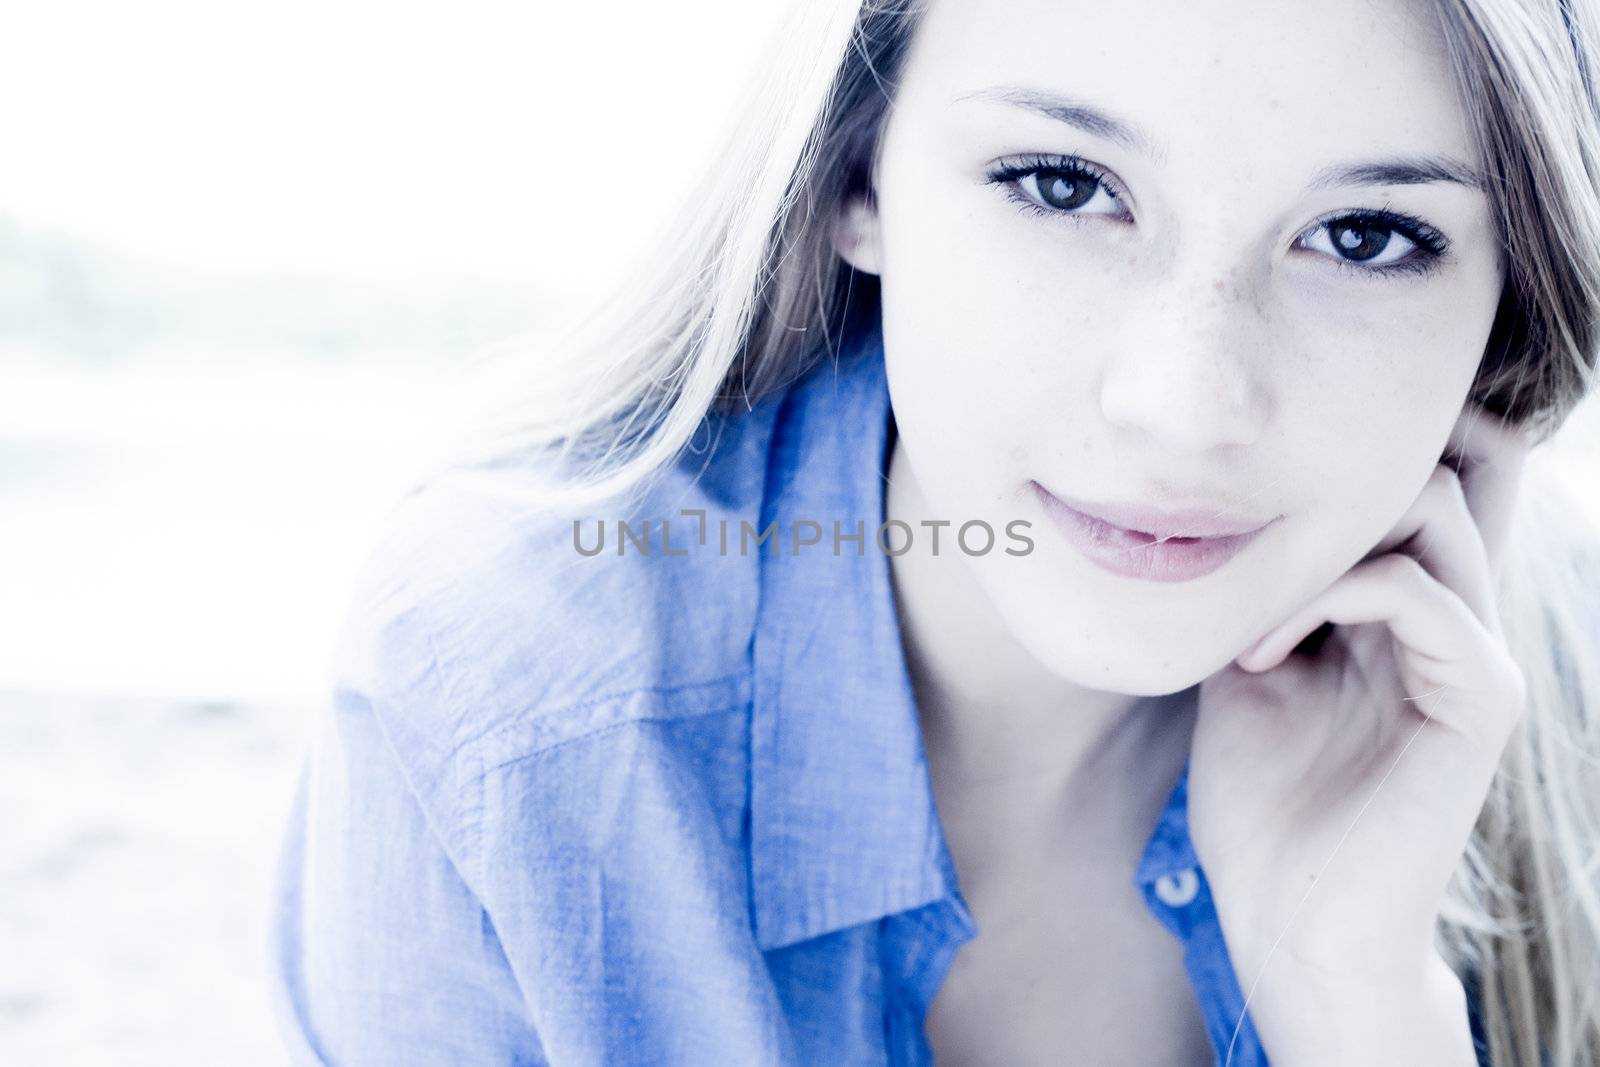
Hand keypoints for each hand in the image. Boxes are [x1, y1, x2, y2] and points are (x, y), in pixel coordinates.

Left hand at [1187, 401, 1532, 1060]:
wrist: (1289, 921)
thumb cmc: (1261, 807)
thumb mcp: (1243, 671)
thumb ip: (1260, 591)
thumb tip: (1218, 517)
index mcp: (1400, 612)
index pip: (1419, 483)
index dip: (1344, 456)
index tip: (1230, 496)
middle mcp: (1449, 618)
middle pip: (1445, 468)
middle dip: (1332, 477)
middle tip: (1239, 539)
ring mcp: (1472, 653)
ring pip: (1436, 508)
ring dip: (1319, 541)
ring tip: (1245, 622)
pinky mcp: (1481, 697)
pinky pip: (1423, 593)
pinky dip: (1328, 598)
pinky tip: (1260, 654)